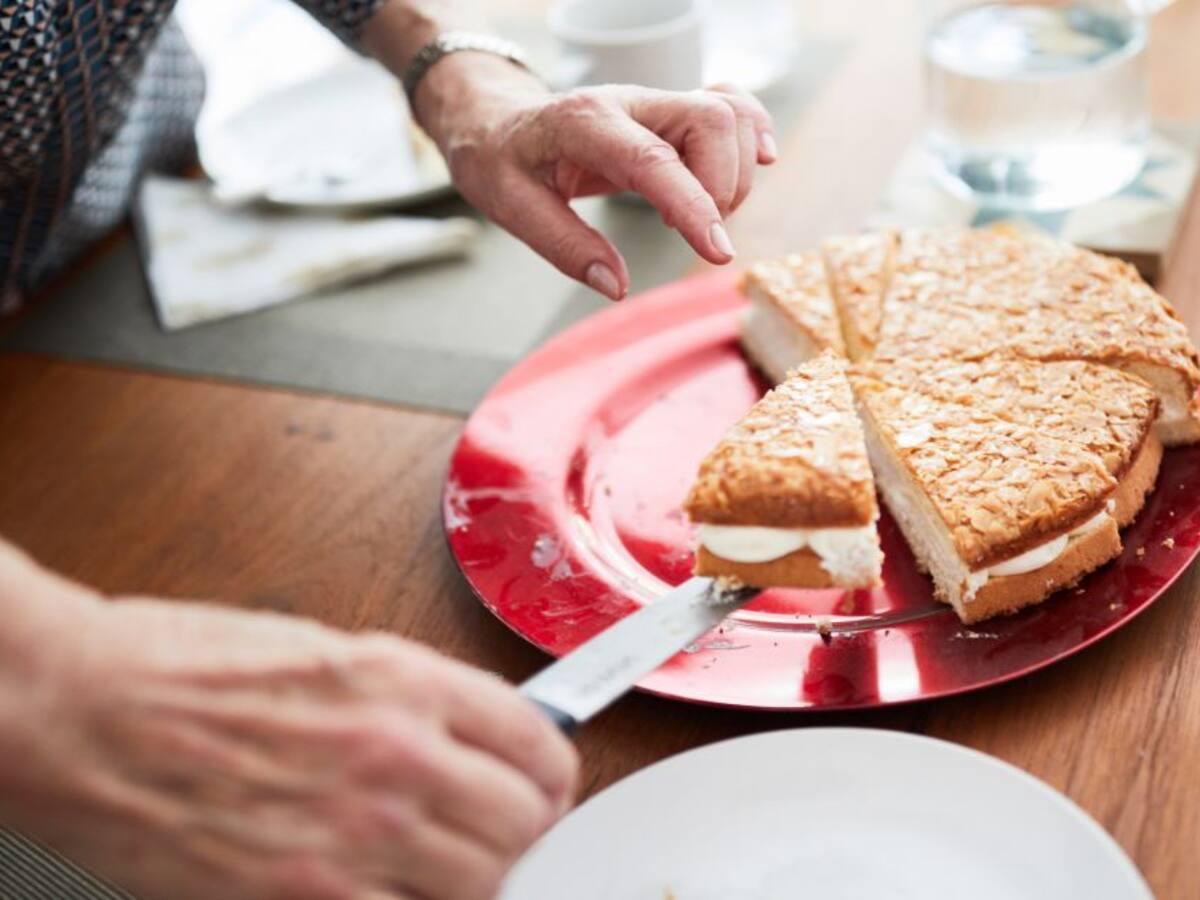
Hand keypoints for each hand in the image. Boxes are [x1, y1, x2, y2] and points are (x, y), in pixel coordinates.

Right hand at [0, 571, 576, 899]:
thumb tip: (466, 731)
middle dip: (524, 828)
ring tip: (453, 871)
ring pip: (484, 882)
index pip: (534, 738)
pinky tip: (400, 895)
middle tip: (504, 833)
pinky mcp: (305, 896)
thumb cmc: (180, 666)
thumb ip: (406, 695)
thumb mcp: (321, 650)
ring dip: (480, 879)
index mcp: (401, 679)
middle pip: (524, 818)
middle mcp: (395, 753)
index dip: (552, 770)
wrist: (80, 711)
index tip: (544, 785)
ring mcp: (355, 833)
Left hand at [416, 56, 776, 299]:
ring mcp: (655, 102)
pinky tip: (757, 163)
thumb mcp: (510, 208)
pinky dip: (753, 135)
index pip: (653, 158)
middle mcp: (628, 102)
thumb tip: (616, 286)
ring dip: (736, 172)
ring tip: (702, 213)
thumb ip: (564, 247)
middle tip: (696, 234)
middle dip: (723, 188)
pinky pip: (731, 106)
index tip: (718, 251)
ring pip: (729, 114)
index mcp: (584, 123)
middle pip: (711, 121)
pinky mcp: (671, 112)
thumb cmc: (501, 163)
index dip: (693, 204)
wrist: (498, 122)